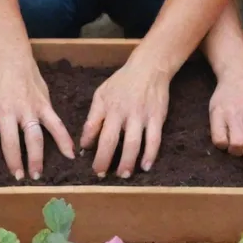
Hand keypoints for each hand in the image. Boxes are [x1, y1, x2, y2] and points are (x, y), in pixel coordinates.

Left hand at [0, 59, 74, 179]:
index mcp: (5, 112)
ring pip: (47, 131)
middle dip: (33, 159)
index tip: (15, 174)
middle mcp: (23, 112)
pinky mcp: (47, 104)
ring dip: (53, 149)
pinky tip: (71, 151)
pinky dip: (65, 137)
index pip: (9, 141)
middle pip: (31, 139)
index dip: (13, 159)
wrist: (12, 60)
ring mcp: (37, 108)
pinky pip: (57, 122)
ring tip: (56, 167)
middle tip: (33, 177)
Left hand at [80, 62, 168, 177]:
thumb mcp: (101, 95)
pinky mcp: (157, 117)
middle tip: (101, 175)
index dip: (90, 148)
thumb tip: (85, 143)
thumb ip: (93, 118)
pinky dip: (150, 154)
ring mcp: (141, 115)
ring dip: (127, 161)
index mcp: (107, 106)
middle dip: (105, 160)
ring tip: (123, 175)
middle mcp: (123, 112)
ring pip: (133, 143)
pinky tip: (146, 167)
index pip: (94, 130)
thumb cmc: (122, 82)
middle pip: (112, 140)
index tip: (88, 163)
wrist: (149, 67)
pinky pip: (154, 140)